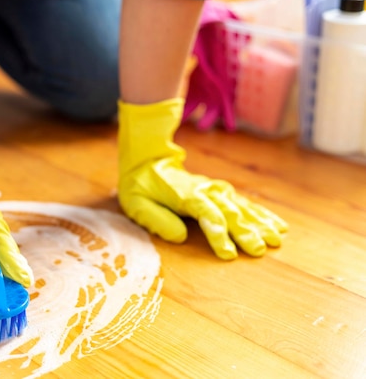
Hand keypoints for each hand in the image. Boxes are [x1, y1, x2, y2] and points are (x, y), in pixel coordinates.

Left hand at [117, 98, 287, 258]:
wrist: (148, 162)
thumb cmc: (140, 187)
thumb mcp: (137, 204)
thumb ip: (158, 220)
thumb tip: (181, 237)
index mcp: (186, 194)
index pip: (206, 214)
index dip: (218, 234)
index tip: (228, 253)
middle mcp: (205, 190)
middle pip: (230, 212)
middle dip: (246, 232)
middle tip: (259, 251)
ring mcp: (215, 190)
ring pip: (242, 207)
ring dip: (260, 224)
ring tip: (277, 240)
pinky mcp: (221, 192)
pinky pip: (245, 203)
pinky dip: (262, 214)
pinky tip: (278, 225)